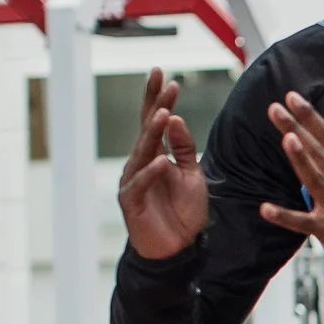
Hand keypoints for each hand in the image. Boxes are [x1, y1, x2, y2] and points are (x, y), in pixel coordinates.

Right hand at [117, 67, 207, 260]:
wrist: (176, 248)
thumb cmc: (182, 211)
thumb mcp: (191, 175)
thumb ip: (185, 149)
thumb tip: (175, 118)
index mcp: (155, 154)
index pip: (155, 121)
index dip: (159, 98)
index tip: (165, 75)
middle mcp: (140, 163)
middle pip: (146, 129)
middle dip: (153, 104)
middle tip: (161, 80)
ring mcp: (133, 181)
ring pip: (142, 152)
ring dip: (152, 133)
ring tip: (163, 113)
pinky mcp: (132, 202)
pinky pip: (141, 184)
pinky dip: (151, 172)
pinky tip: (161, 160)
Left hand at [261, 91, 323, 276]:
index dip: (312, 118)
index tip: (293, 98)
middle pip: (319, 153)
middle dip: (297, 129)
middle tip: (276, 109)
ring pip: (316, 180)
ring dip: (301, 160)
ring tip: (287, 139)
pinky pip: (304, 223)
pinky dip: (285, 217)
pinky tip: (266, 208)